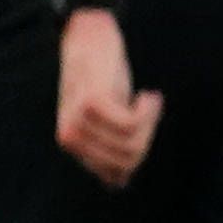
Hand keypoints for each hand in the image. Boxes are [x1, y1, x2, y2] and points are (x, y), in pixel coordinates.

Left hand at [54, 9, 163, 185]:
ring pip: (132, 143)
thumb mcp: (106, 118)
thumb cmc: (103, 78)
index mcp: (74, 146)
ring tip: (149, 101)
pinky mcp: (91, 104)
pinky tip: (148, 96)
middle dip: (149, 137)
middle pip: (128, 161)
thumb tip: (120, 184)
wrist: (92, 38)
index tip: (144, 128)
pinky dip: (149, 111)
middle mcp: (71, 139)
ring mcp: (78, 122)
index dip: (140, 154)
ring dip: (151, 122)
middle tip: (150, 111)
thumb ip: (109, 148)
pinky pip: (132, 124)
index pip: (116, 175)